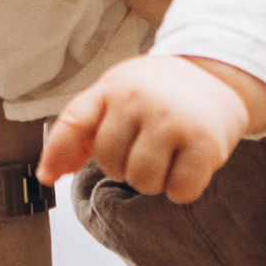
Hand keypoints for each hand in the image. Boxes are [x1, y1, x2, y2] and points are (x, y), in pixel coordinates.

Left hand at [38, 51, 265, 203]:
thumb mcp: (118, 93)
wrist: (218, 75)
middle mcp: (140, 100)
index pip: (74, 123)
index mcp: (114, 87)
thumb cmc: (160, 91)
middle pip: (111, 165)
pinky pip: (179, 190)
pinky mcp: (205, 143)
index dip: (56, 153)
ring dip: (154, 180)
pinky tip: (188, 164)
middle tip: (147, 146)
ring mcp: (173, 120)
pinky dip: (182, 188)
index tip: (47, 178)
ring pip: (143, 182)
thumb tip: (51, 173)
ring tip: (167, 155)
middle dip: (126, 166)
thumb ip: (84, 127)